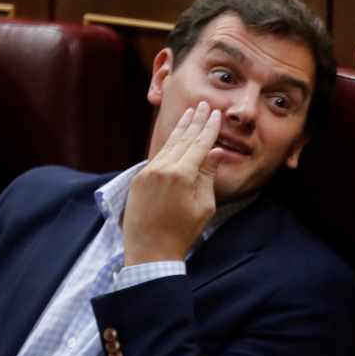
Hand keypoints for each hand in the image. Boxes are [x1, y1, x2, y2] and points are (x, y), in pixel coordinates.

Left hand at [123, 101, 222, 265]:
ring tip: (189, 114)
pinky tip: (174, 137)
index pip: (199, 145)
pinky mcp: (139, 178)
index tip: (215, 115)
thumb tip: (215, 153)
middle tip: (203, 105)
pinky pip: (157, 156)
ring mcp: (148, 172)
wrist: (150, 250)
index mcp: (182, 175)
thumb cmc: (182, 232)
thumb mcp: (204, 206)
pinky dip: (168, 144)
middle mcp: (162, 168)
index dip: (208, 129)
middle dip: (194, 122)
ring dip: (180, 128)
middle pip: (182, 139)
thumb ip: (207, 176)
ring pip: (168, 145)